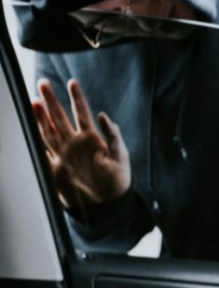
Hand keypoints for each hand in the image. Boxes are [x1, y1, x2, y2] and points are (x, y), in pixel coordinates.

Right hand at [32, 78, 130, 207]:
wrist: (108, 204)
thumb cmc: (117, 180)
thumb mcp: (121, 156)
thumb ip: (114, 136)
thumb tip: (104, 116)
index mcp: (91, 139)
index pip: (82, 113)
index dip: (77, 98)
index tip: (72, 83)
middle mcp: (75, 143)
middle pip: (60, 118)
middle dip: (52, 101)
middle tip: (43, 83)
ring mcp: (64, 154)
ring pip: (49, 131)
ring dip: (41, 117)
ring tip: (34, 101)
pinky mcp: (56, 169)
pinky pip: (43, 152)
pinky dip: (35, 141)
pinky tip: (29, 128)